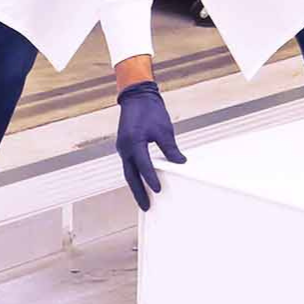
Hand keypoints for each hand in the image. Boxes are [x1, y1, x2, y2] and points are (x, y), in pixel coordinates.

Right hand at [115, 80, 185, 210]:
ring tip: (144, 200)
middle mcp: (125, 148)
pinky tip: (142, 182)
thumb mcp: (164, 130)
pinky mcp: (124, 146)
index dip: (151, 179)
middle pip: (131, 176)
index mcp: (134, 142)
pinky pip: (129, 165)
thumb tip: (180, 163)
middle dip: (138, 192)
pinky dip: (135, 175)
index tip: (158, 190)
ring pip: (128, 172)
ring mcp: (123, 147)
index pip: (143, 166)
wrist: (136, 96)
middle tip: (146, 207)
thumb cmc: (150, 110)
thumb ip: (170, 148)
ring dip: (135, 186)